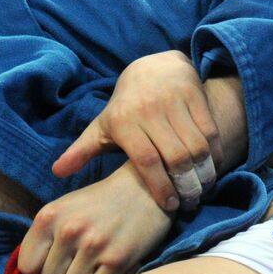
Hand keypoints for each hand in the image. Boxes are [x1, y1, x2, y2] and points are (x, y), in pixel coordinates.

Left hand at [18, 162, 172, 273]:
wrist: (147, 188)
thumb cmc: (100, 203)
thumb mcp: (64, 209)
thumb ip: (43, 238)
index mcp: (48, 216)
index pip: (27, 267)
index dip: (41, 268)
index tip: (57, 261)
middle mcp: (68, 230)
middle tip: (81, 262)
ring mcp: (93, 245)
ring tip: (95, 265)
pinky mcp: (117, 259)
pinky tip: (108, 271)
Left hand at [53, 51, 223, 210]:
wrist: (152, 66)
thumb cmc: (124, 108)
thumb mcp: (100, 127)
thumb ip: (81, 151)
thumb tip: (57, 172)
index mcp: (124, 122)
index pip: (146, 161)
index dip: (160, 186)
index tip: (170, 206)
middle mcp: (149, 110)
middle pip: (175, 156)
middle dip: (186, 185)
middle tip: (190, 204)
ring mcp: (174, 100)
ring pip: (197, 145)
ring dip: (204, 172)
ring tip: (202, 191)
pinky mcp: (195, 93)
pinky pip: (211, 130)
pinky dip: (215, 153)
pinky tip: (212, 170)